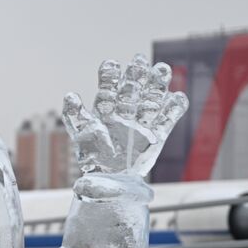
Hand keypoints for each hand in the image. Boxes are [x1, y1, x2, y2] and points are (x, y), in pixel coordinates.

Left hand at [62, 55, 187, 177]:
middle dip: (135, 76)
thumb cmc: (94, 167)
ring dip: (156, 86)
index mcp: (104, 116)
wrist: (110, 188)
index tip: (110, 63)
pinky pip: (166, 123)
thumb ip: (75, 118)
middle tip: (139, 59)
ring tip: (162, 68)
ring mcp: (140, 127)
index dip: (109, 78)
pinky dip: (173, 111)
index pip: (107, 93)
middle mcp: (123, 118)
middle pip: (131, 93)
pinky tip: (178, 97)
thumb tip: (69, 95)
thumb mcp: (80, 138)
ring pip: (150, 102)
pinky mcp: (155, 139)